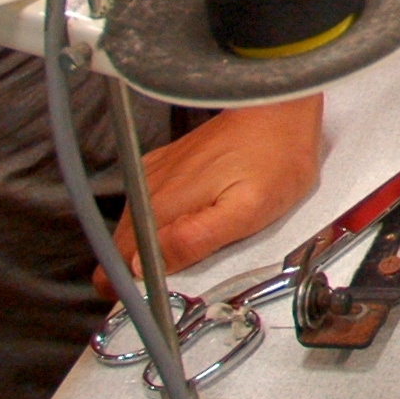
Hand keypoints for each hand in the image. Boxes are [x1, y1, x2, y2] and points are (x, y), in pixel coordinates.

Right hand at [99, 96, 322, 292]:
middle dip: (153, 267)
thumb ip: (194, 240)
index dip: (138, 289)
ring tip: (205, 238)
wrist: (281, 106)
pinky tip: (203, 213)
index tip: (165, 292)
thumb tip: (145, 265)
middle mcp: (146, 189)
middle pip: (127, 251)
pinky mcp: (167, 165)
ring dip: (164, 242)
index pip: (118, 268)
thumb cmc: (275, 155)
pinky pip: (155, 206)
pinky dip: (173, 218)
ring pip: (141, 230)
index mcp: (160, 207)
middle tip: (196, 265)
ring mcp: (155, 174)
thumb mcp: (248, 210)